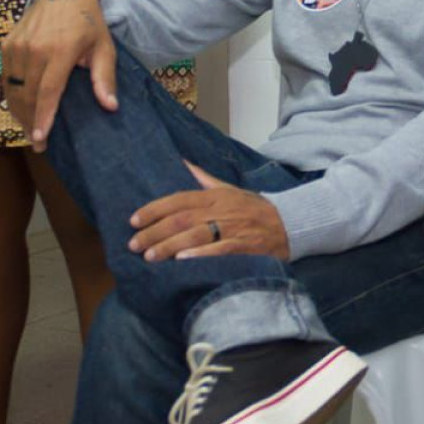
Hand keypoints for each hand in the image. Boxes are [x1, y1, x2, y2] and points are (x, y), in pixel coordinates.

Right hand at [2, 0, 115, 150]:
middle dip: (30, 122)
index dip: (43, 117)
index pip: (48, 90)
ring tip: (30, 132)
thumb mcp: (104, 48)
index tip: (40, 138)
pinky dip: (12, 97)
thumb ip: (104, 78)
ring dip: (19, 113)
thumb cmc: (89, 24)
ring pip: (13, 89)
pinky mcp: (6, 45)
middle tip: (39, 144)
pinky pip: (6, 78)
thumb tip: (110, 106)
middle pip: (27, 94)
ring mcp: (16, 45)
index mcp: (60, 48)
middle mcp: (34, 47)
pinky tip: (22, 111)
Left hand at [130, 161, 291, 260]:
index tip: (133, 220)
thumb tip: (181, 162)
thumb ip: (204, 179)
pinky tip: (182, 261)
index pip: (178, 199)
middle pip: (182, 219)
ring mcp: (234, 228)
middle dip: (154, 232)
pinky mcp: (245, 246)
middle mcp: (222, 210)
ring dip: (170, 246)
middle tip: (134, 244)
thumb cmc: (254, 209)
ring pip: (196, 235)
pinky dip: (201, 255)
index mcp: (216, 195)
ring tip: (149, 257)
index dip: (154, 209)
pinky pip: (220, 250)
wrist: (290, 224)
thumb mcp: (230, 189)